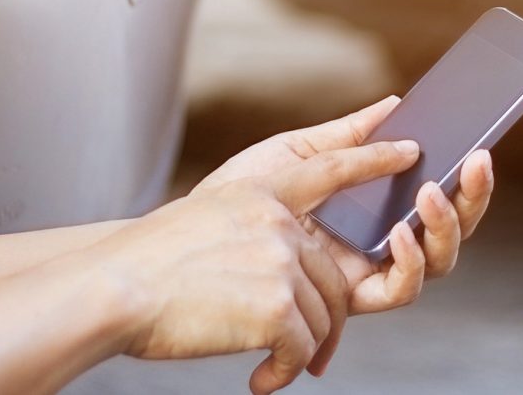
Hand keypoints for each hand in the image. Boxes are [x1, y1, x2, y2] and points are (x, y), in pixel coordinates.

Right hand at [90, 139, 419, 393]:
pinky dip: (284, 372)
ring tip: (269, 366)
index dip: (374, 159)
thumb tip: (294, 258)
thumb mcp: (208, 216)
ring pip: (323, 317)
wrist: (113, 290)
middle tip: (304, 351)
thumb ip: (257, 223)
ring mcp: (280, 262)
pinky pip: (303, 349)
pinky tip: (259, 380)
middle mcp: (277, 221)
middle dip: (320, 321)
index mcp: (259, 193)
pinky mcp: (277, 307)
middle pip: (331, 277)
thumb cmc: (148, 266)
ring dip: (299, 351)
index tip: (409, 151)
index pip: (331, 168)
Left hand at [196, 97, 497, 367]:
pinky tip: (398, 231)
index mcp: (373, 203)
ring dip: (446, 227)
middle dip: (474, 197)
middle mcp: (379, 241)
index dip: (467, 176)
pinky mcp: (349, 298)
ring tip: (432, 192)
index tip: (481, 144)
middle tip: (477, 160)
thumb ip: (349, 137)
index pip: (435, 192)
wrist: (187, 239)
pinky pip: (398, 289)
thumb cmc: (235, 198)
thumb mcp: (296, 154)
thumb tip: (397, 103)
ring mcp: (367, 271)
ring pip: (436, 261)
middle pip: (449, 229)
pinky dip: (409, 262)